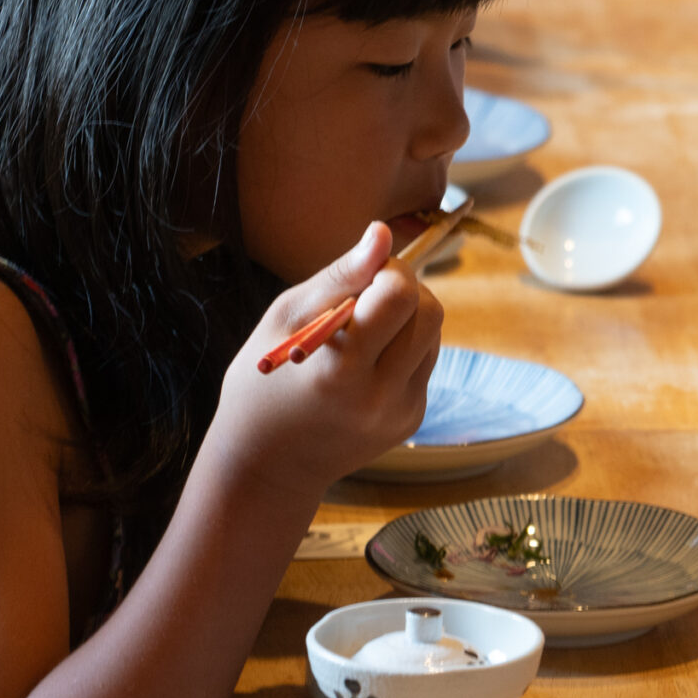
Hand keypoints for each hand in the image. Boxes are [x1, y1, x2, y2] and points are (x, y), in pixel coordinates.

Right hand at [209, 223, 441, 502]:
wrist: (267, 465)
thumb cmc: (264, 380)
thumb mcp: (285, 319)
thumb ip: (340, 277)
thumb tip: (383, 233)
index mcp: (340, 367)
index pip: (401, 293)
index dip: (386, 271)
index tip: (361, 278)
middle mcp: (378, 395)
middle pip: (430, 312)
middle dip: (405, 291)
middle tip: (367, 298)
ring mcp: (399, 412)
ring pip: (433, 335)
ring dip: (407, 319)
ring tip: (364, 331)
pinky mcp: (410, 420)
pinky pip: (425, 362)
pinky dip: (404, 348)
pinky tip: (367, 361)